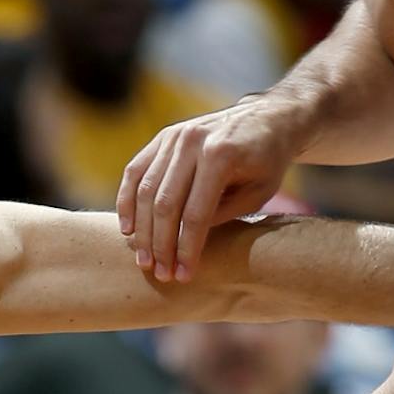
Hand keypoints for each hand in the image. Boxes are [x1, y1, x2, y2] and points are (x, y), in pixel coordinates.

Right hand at [117, 100, 298, 282]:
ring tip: (143, 260)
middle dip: (161, 244)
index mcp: (220, 155)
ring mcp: (173, 137)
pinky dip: (127, 201)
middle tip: (161, 273)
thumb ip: (221, 215)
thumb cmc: (266, 162)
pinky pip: (134, 171)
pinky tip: (128, 229)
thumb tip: (184, 241)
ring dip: (142, 230)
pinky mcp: (162, 137)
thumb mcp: (257, 193)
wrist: (266, 118)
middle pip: (165, 204)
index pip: (195, 214)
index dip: (187, 248)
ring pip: (145, 190)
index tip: (184, 275)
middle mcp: (192, 142)